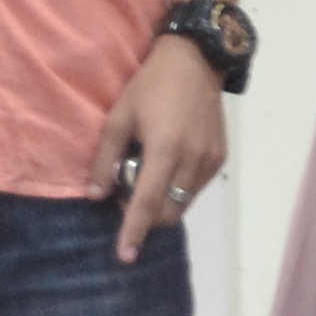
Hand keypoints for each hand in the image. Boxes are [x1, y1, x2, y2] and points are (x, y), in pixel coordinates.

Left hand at [88, 35, 227, 264]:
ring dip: (162, 203)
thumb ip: (105, 159)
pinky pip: (195, 188)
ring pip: (183, 202)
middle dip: (146, 217)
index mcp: (164, 148)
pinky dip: (178, 190)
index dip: (134, 231)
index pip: (147, 202)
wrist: (197, 60)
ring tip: (147, 177)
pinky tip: (167, 168)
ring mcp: (210, 159)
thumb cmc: (150, 85)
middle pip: (169, 211)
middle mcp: (192, 159)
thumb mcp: (118, 117)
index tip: (125, 255)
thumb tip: (96, 196)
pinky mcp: (220, 156)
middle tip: (127, 194)